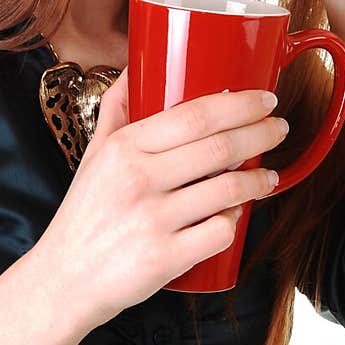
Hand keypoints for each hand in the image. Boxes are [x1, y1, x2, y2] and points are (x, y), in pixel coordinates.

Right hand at [28, 69, 287, 333]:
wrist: (66, 278)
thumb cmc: (85, 213)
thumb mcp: (93, 154)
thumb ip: (116, 109)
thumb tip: (135, 67)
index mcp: (123, 148)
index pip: (194, 115)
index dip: (239, 104)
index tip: (264, 100)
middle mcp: (137, 179)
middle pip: (220, 147)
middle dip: (261, 134)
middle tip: (279, 130)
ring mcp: (152, 220)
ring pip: (228, 190)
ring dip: (257, 180)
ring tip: (266, 176)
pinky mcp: (165, 258)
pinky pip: (220, 232)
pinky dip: (236, 222)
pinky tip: (238, 214)